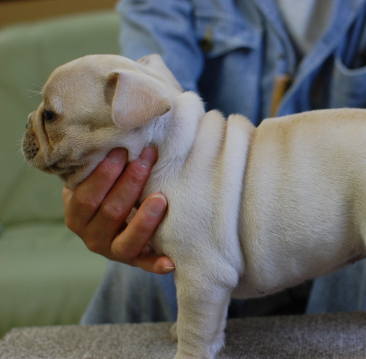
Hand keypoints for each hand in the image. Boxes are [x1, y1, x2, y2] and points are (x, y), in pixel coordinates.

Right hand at [62, 147, 174, 273]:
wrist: (109, 218)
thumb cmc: (105, 187)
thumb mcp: (93, 176)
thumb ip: (96, 160)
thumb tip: (114, 127)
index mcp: (77, 214)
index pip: (88, 196)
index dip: (105, 173)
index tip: (123, 150)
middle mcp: (91, 236)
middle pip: (111, 212)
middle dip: (131, 183)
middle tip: (148, 159)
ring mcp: (113, 251)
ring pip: (128, 239)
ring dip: (145, 219)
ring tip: (161, 198)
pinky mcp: (135, 260)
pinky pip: (145, 265)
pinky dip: (157, 265)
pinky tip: (170, 262)